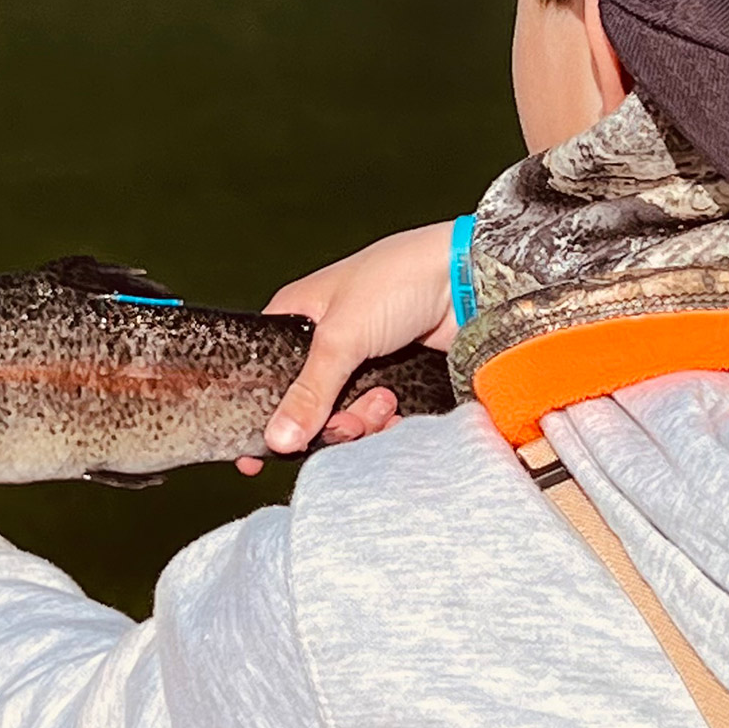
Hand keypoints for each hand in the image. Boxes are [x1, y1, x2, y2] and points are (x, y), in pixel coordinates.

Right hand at [236, 222, 457, 473]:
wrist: (468, 279)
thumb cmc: (398, 277)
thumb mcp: (341, 336)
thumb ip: (308, 392)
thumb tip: (277, 437)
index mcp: (298, 315)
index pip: (265, 372)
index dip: (264, 409)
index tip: (260, 450)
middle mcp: (326, 339)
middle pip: (308, 403)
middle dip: (327, 421)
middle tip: (345, 422)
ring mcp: (362, 359)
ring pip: (344, 413)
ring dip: (362, 421)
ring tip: (382, 402)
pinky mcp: (395, 373)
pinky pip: (378, 414)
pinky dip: (385, 422)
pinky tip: (396, 411)